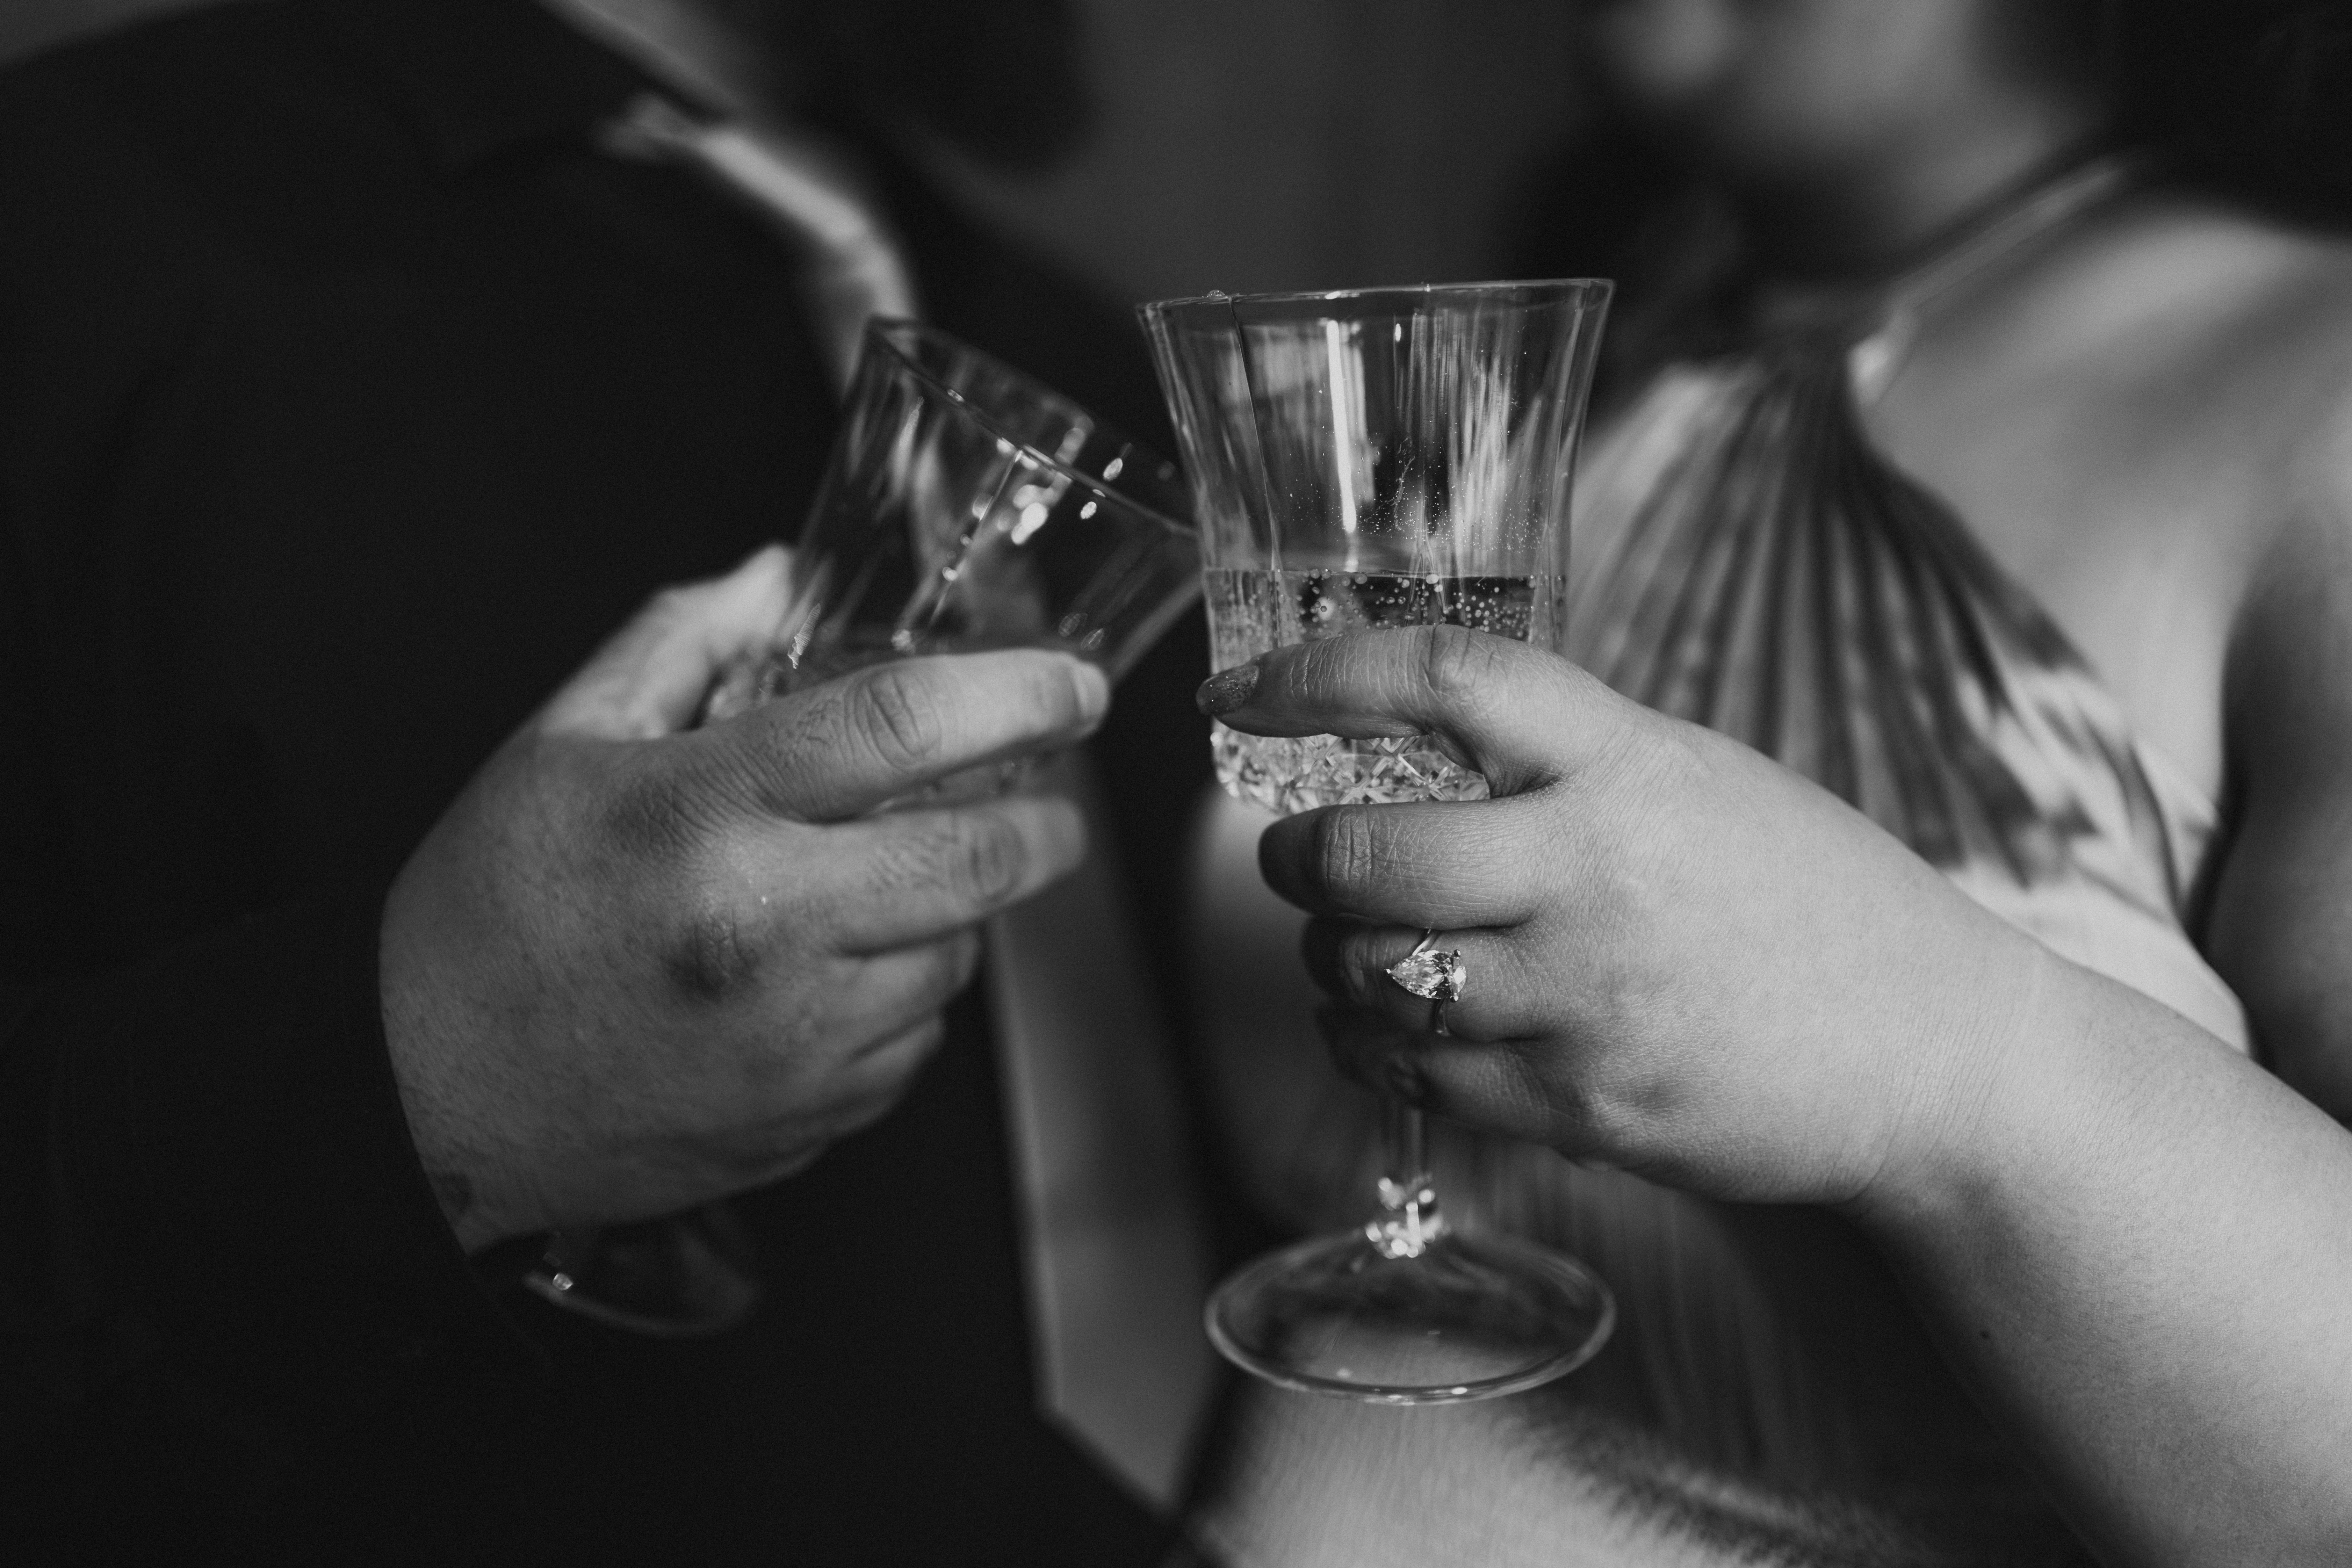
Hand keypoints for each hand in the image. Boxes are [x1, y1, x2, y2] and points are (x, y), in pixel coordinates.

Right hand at [382, 547, 1106, 1250]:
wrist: (429, 1098)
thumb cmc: (491, 913)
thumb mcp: (562, 742)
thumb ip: (681, 640)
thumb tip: (778, 577)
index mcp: (700, 815)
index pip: (903, 727)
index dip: (1016, 694)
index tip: (1073, 687)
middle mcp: (762, 931)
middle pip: (977, 861)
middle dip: (1045, 827)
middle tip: (1050, 804)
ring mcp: (794, 1039)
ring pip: (957, 961)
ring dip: (954, 916)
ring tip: (887, 889)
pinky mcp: (807, 1117)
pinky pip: (913, 1047)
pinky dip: (903, 999)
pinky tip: (835, 974)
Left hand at [1200, 626, 2049, 1208]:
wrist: (1937, 1058)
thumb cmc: (1815, 904)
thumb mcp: (1705, 786)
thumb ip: (1573, 765)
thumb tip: (1417, 747)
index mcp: (1634, 765)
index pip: (1445, 680)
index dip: (1317, 672)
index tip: (1237, 691)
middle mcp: (1599, 875)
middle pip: (1369, 853)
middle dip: (1296, 856)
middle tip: (1295, 854)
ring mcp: (1589, 1000)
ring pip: (1373, 976)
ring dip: (1330, 959)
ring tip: (1354, 947)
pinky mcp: (1584, 1109)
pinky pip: (1415, 1077)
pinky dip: (1369, 1048)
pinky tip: (1385, 1030)